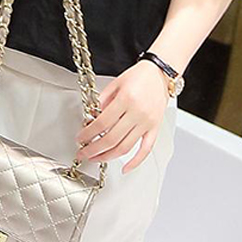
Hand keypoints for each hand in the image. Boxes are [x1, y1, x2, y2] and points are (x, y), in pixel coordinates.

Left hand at [74, 60, 168, 174]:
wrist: (160, 73)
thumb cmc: (139, 75)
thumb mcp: (116, 83)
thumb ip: (103, 100)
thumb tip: (91, 118)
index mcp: (126, 99)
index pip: (102, 123)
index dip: (88, 134)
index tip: (80, 138)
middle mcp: (137, 112)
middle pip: (111, 139)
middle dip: (94, 149)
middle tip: (83, 153)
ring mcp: (147, 122)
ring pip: (125, 147)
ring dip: (108, 157)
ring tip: (96, 158)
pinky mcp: (155, 128)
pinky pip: (145, 150)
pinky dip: (135, 162)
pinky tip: (125, 169)